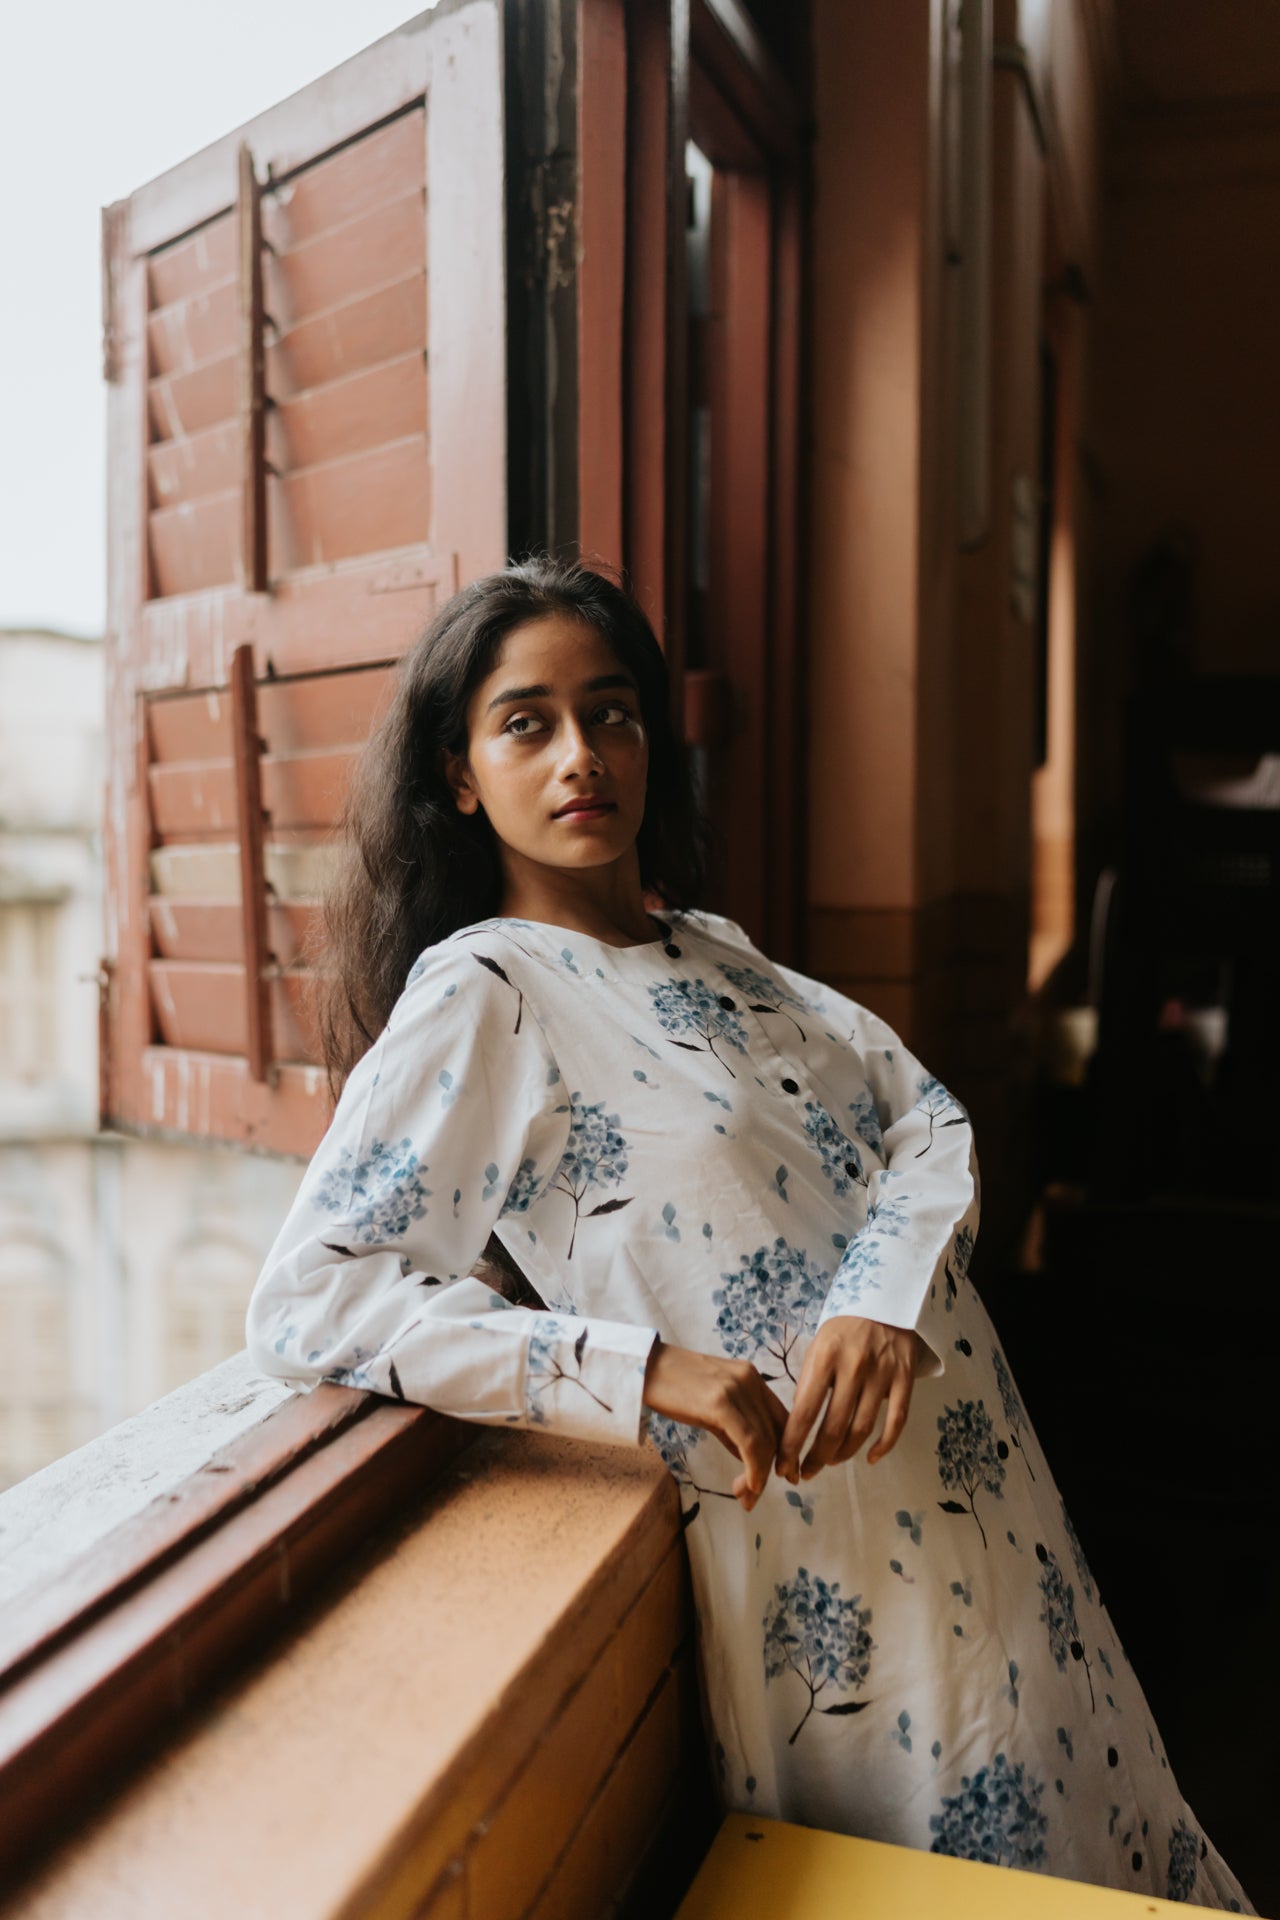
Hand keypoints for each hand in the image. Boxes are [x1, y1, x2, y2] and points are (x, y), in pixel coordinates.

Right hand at [643, 1340, 788, 1511]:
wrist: (642, 1366)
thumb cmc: (671, 1386)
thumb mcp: (712, 1403)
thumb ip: (735, 1426)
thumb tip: (750, 1460)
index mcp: (752, 1377)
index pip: (781, 1419)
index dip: (787, 1451)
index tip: (783, 1477)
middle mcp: (750, 1380)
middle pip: (776, 1434)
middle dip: (770, 1471)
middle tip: (752, 1497)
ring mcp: (737, 1389)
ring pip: (765, 1442)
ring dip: (759, 1477)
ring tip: (745, 1497)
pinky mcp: (720, 1402)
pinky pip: (749, 1443)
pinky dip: (754, 1470)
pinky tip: (747, 1485)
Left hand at [776, 1316, 917, 1482]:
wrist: (885, 1299)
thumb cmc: (844, 1329)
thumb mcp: (818, 1347)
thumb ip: (810, 1383)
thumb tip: (798, 1426)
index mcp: (824, 1358)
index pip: (804, 1412)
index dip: (792, 1445)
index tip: (784, 1465)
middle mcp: (853, 1367)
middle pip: (833, 1428)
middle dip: (816, 1457)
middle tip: (806, 1472)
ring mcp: (882, 1374)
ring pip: (862, 1429)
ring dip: (844, 1454)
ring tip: (831, 1461)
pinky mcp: (905, 1379)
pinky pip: (897, 1422)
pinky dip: (884, 1446)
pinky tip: (870, 1458)